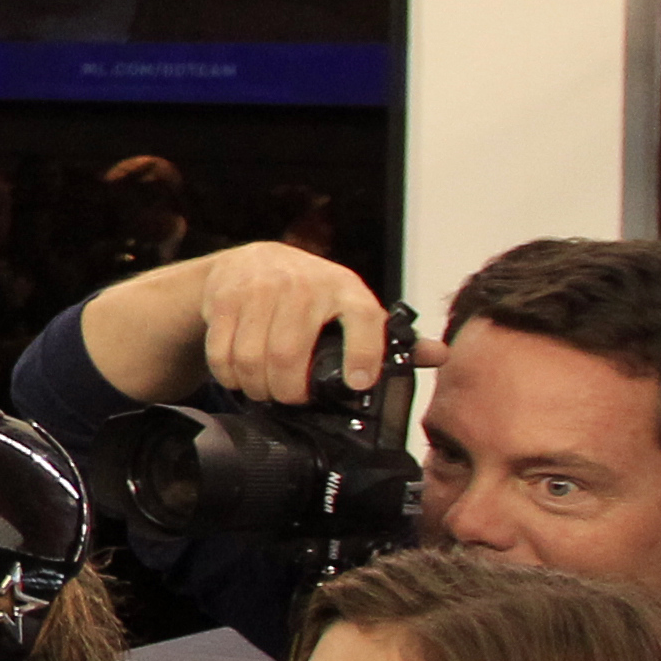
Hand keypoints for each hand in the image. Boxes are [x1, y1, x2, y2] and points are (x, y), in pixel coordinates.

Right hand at [191, 242, 424, 400]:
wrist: (255, 261)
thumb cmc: (312, 295)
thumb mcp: (351, 307)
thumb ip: (391, 337)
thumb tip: (438, 356)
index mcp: (346, 291)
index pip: (362, 319)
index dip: (363, 354)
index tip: (358, 383)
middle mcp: (304, 285)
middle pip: (287, 354)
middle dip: (286, 391)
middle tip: (289, 400)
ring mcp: (261, 288)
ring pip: (250, 358)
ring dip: (255, 387)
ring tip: (263, 391)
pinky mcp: (225, 295)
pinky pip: (221, 351)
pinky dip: (228, 375)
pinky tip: (238, 376)